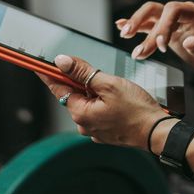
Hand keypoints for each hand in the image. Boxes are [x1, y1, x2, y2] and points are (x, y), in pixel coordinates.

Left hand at [37, 54, 173, 147]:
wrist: (155, 131)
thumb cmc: (136, 109)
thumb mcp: (109, 84)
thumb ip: (83, 72)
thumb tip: (62, 62)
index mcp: (80, 113)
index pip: (59, 89)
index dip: (49, 74)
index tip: (38, 64)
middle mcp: (83, 124)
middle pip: (74, 95)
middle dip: (81, 81)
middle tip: (95, 71)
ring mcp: (94, 130)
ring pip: (87, 103)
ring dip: (94, 92)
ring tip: (115, 88)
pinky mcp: (105, 132)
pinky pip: (97, 112)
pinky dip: (102, 102)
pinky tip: (117, 99)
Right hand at [116, 0, 193, 77]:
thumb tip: (189, 43)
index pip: (174, 10)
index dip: (164, 25)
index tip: (160, 46)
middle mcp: (184, 14)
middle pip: (158, 9)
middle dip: (141, 21)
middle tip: (129, 37)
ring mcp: (175, 23)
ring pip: (150, 16)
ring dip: (136, 25)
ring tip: (124, 37)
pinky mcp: (168, 32)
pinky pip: (149, 26)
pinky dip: (136, 26)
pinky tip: (121, 28)